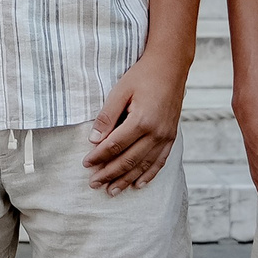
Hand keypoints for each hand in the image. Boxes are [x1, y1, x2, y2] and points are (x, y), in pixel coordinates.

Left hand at [84, 55, 185, 191]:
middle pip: (129, 160)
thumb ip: (107, 117)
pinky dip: (149, 175)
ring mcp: (166, 136)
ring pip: (144, 165)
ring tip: (111, 191)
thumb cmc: (142, 76)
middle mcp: (156, 133)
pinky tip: (138, 184)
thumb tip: (94, 140)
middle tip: (94, 184)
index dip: (99, 157)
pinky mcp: (171, 136)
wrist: (170, 66)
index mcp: (141, 120)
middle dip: (109, 174)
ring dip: (126, 179)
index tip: (86, 164)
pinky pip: (160, 161)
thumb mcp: (120, 90)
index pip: (115, 146)